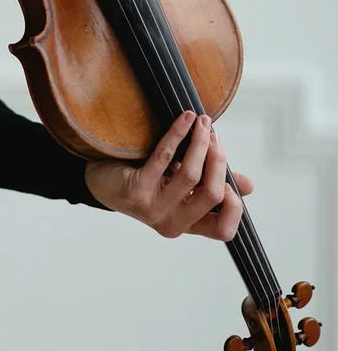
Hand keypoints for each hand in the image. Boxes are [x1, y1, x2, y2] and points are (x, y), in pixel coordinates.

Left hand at [83, 109, 252, 239]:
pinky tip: (185, 120)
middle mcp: (171, 223)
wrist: (101, 181)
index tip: (230, 181)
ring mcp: (152, 208)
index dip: (234, 207)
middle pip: (211, 195)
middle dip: (218, 160)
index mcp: (187, 224)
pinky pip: (165, 158)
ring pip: (190, 175)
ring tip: (202, 122)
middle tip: (214, 135)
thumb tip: (249, 187)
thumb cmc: (146, 181)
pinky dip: (178, 134)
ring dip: (201, 143)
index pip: (223, 231)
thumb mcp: (182, 186)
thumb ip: (213, 184)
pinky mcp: (136, 189)